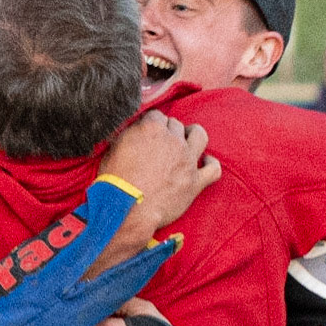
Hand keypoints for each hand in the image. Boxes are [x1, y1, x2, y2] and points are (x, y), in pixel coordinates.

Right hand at [99, 111, 221, 229]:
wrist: (128, 210)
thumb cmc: (114, 183)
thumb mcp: (112, 151)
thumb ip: (127, 137)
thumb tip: (132, 133)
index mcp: (152, 129)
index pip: (156, 115)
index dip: (150, 123)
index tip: (146, 132)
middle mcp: (173, 141)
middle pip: (176, 124)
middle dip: (168, 130)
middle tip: (160, 142)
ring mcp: (187, 161)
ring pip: (199, 135)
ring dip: (193, 134)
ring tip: (187, 140)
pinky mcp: (195, 182)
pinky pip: (214, 169)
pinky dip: (211, 164)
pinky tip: (205, 163)